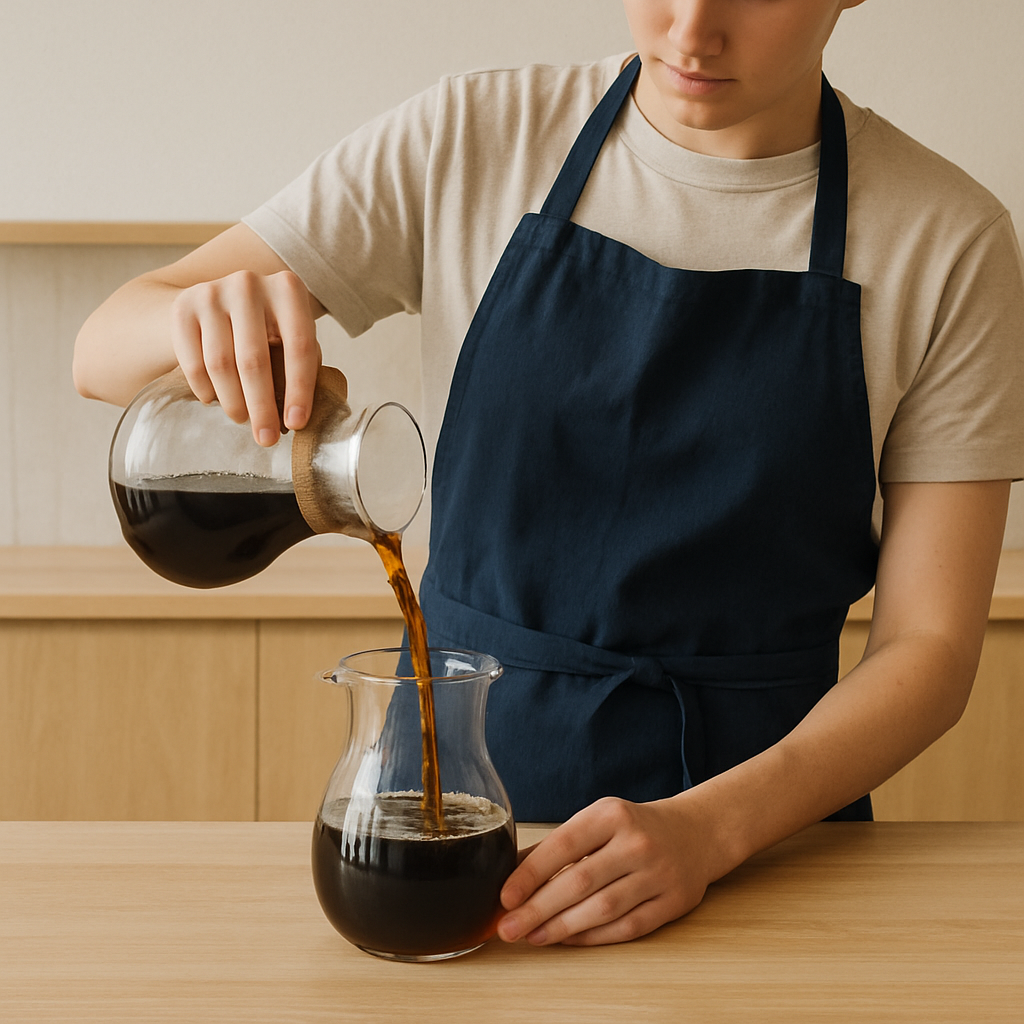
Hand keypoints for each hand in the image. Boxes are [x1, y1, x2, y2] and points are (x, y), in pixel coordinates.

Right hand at [170, 269, 322, 445]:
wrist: (211, 301)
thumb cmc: (265, 328)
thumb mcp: (289, 334)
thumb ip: (301, 363)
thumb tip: (299, 416)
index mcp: (288, 289)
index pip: (299, 346)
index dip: (300, 389)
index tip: (297, 423)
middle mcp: (249, 283)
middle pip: (255, 359)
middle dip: (262, 406)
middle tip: (266, 438)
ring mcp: (211, 292)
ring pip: (220, 364)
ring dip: (233, 402)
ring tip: (242, 419)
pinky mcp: (181, 308)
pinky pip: (193, 362)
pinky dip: (205, 389)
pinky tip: (214, 401)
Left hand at [497, 795, 716, 945]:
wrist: (695, 833)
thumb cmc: (633, 827)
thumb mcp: (597, 821)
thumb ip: (558, 846)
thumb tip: (512, 875)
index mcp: (611, 815)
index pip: (563, 845)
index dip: (531, 874)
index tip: (505, 897)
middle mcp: (636, 843)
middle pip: (579, 882)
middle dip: (538, 909)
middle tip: (509, 927)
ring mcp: (658, 874)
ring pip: (602, 908)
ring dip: (562, 927)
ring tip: (533, 936)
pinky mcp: (673, 902)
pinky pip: (627, 927)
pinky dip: (593, 936)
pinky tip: (568, 939)